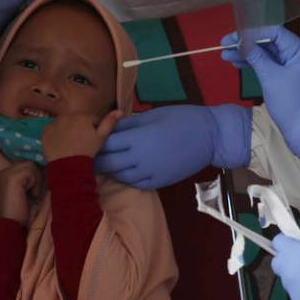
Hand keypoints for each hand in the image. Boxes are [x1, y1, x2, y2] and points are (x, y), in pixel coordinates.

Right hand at [0, 161, 44, 225]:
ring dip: (36, 181)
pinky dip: (35, 184)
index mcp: (5, 174)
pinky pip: (31, 172)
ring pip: (31, 165)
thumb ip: (30, 178)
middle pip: (29, 162)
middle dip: (36, 177)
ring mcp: (7, 173)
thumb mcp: (25, 191)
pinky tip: (31, 194)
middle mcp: (4, 171)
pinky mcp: (13, 177)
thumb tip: (43, 165)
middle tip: (32, 193)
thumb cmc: (21, 211)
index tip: (35, 188)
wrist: (12, 225)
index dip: (34, 174)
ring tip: (30, 194)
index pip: (25, 164)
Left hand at [42, 110, 119, 161]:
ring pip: (64, 124)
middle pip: (76, 120)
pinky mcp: (45, 131)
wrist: (68, 165)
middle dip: (79, 127)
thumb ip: (109, 122)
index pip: (91, 119)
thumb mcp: (101, 137)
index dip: (93, 129)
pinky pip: (52, 130)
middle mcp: (67, 115)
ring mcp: (54, 122)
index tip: (91, 139)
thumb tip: (119, 111)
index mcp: (82, 115)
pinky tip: (60, 144)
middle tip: (80, 142)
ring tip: (70, 144)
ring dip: (67, 130)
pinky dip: (56, 135)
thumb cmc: (87, 151)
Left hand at [94, 104, 251, 187]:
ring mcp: (150, 173)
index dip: (95, 142)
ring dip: (109, 170)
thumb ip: (128, 123)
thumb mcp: (152, 115)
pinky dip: (125, 178)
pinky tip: (122, 171)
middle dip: (96, 159)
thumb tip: (108, 126)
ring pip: (119, 176)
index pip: (106, 143)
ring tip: (103, 163)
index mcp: (138, 138)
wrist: (210, 137)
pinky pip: (135, 184)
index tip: (89, 138)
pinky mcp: (159, 182)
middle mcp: (140, 159)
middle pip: (108, 163)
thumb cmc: (182, 118)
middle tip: (89, 153)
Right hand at [221, 27, 299, 164]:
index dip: (252, 33)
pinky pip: (268, 65)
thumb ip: (256, 56)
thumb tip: (242, 41)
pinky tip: (237, 63)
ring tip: (226, 56)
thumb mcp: (270, 77)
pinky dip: (254, 64)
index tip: (234, 37)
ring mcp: (292, 66)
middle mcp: (298, 55)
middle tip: (225, 45)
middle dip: (246, 44)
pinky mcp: (285, 77)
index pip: (274, 33)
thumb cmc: (290, 102)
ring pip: (266, 54)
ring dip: (247, 54)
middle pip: (269, 42)